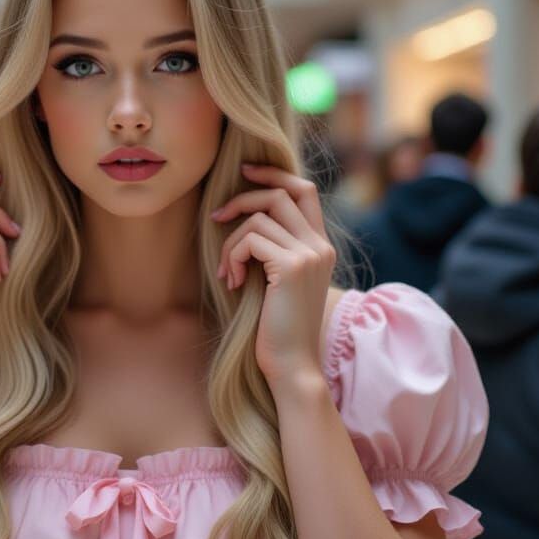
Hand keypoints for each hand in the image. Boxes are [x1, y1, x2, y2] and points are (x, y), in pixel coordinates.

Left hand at [211, 163, 334, 383]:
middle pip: (280, 193)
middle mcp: (321, 246)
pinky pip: (250, 239)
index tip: (245, 173)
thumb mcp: (277, 281)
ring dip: (231, 241)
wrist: (292, 366)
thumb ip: (272, 249)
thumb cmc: (277, 328)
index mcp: (321, 246)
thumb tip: (242, 218)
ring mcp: (310, 254)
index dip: (274, 173)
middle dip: (242, 200)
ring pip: (259, 218)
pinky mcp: (292, 267)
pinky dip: (232, 256)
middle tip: (217, 218)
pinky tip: (231, 282)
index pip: (304, 189)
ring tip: (227, 271)